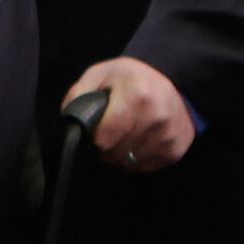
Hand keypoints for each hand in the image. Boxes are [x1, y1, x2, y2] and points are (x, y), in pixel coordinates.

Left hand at [70, 57, 197, 171]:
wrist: (174, 81)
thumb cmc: (131, 79)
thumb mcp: (100, 75)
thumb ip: (78, 96)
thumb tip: (69, 125)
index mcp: (137, 96)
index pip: (104, 138)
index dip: (94, 139)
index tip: (96, 131)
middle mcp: (156, 118)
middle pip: (115, 154)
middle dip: (106, 148)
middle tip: (110, 132)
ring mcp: (168, 136)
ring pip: (128, 164)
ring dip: (120, 155)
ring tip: (124, 135)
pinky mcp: (175, 150)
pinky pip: (143, 167)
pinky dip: (136, 159)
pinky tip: (139, 141)